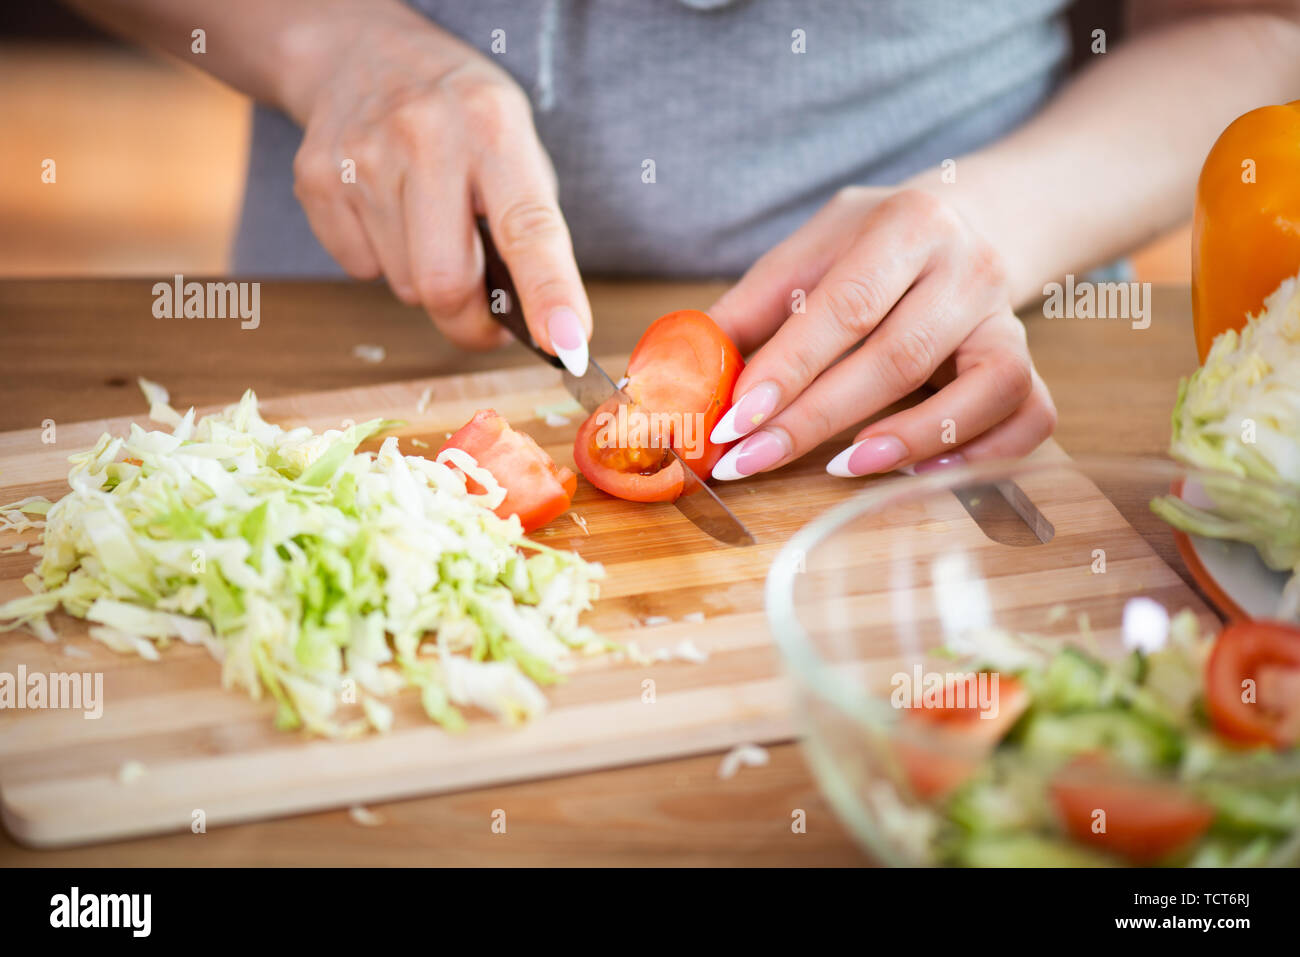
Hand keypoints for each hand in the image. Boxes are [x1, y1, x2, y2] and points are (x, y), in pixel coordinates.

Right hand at [284, 5, 589, 369]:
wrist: (359, 54)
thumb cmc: (458, 118)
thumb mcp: (515, 146)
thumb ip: (530, 228)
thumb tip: (544, 322)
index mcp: (493, 125)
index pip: (528, 228)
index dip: (549, 293)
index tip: (566, 342)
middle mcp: (425, 135)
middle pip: (447, 283)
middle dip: (471, 322)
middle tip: (487, 320)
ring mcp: (363, 157)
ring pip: (405, 286)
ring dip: (426, 280)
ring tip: (429, 225)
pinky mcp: (318, 180)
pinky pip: (360, 268)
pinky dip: (382, 260)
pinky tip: (387, 210)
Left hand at [706, 186, 1055, 479]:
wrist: (974, 217)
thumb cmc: (875, 243)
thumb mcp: (811, 249)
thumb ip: (751, 308)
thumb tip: (681, 374)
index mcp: (907, 225)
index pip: (845, 306)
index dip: (788, 369)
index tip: (733, 420)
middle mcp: (968, 269)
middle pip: (898, 357)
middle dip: (816, 418)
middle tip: (751, 460)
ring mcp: (1007, 319)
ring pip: (984, 388)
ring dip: (909, 438)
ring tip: (841, 468)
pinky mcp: (1029, 362)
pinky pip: (1031, 417)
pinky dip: (981, 453)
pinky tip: (918, 469)